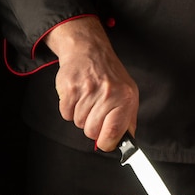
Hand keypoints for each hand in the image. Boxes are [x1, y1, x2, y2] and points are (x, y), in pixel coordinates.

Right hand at [44, 17, 138, 150]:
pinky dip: (69, 109)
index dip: (106, 142)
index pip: (113, 133)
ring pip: (78, 123)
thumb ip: (128, 120)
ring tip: (87, 99)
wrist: (89, 51)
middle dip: (92, 126)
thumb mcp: (128, 94)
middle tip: (95, 111)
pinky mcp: (70, 89)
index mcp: (125, 99)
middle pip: (91, 132)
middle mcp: (108, 94)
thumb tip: (127, 142)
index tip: (104, 142)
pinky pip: (66, 114)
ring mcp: (87, 91)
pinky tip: (77, 96)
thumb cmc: (110, 75)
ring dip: (81, 116)